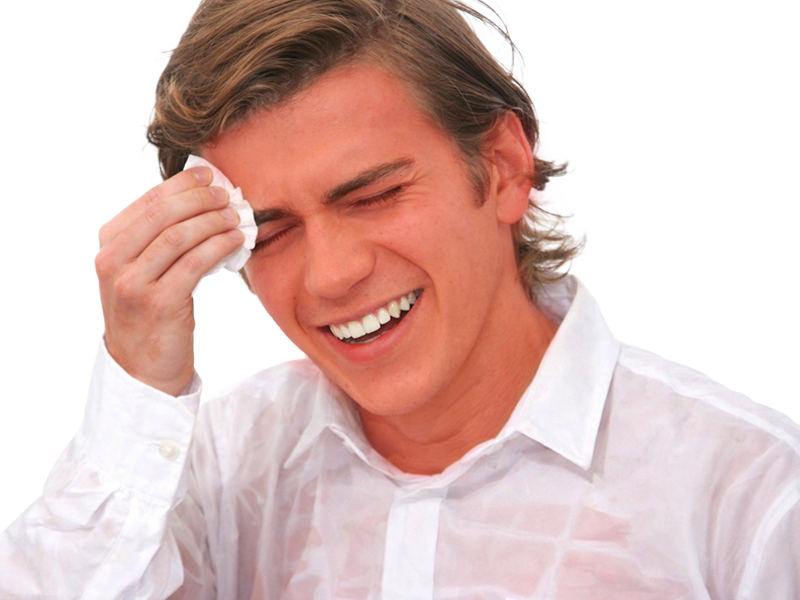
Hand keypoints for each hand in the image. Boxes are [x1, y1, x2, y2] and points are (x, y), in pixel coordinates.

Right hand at [95, 166, 244, 395]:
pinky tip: (235, 241)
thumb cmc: (149, 314)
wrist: (142, 368)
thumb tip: (200, 201)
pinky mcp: (159, 303)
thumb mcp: (142, 271)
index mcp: (108, 246)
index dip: (181, 184)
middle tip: (227, 195)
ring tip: (236, 217)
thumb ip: (158, 239)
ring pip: (179, 236)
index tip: (208, 174)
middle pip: (162, 213)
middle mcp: (113, 262)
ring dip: (213, 221)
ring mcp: (133, 283)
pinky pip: (194, 263)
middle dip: (200, 198)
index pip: (147, 201)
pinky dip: (219, 246)